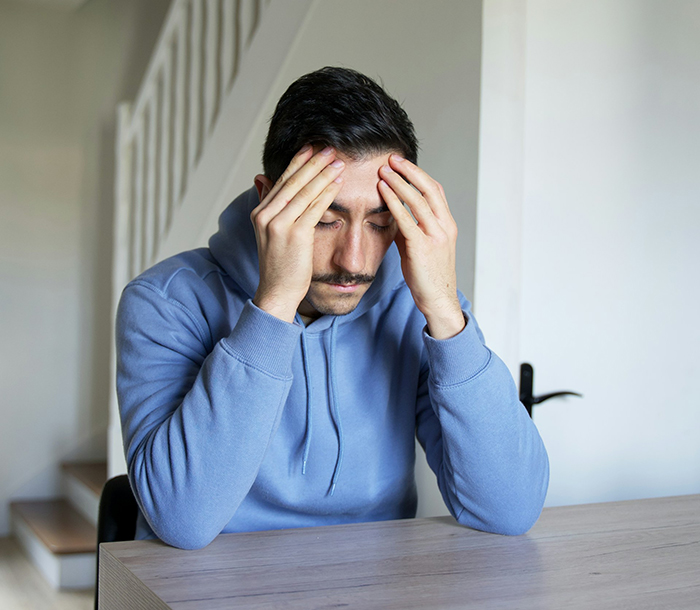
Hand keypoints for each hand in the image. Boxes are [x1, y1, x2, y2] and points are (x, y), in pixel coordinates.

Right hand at [250, 146, 344, 322]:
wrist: (277, 291)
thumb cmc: (280, 265)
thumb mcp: (269, 232)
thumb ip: (268, 204)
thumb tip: (260, 177)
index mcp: (260, 212)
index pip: (281, 181)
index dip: (298, 162)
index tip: (311, 147)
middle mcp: (266, 215)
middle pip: (293, 181)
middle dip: (313, 162)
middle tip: (329, 148)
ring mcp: (279, 224)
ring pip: (305, 191)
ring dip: (324, 174)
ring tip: (338, 161)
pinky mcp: (294, 234)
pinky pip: (314, 208)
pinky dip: (327, 193)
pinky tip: (338, 183)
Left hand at [378, 155, 464, 339]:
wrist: (438, 300)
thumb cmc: (427, 276)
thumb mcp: (419, 247)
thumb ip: (409, 230)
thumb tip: (392, 216)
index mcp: (446, 224)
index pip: (435, 190)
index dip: (418, 174)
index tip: (401, 163)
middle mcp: (445, 226)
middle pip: (429, 188)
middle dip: (409, 171)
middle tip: (391, 158)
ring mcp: (436, 236)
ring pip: (418, 200)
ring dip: (399, 183)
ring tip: (383, 171)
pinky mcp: (423, 247)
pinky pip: (407, 219)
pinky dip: (395, 203)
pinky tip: (383, 192)